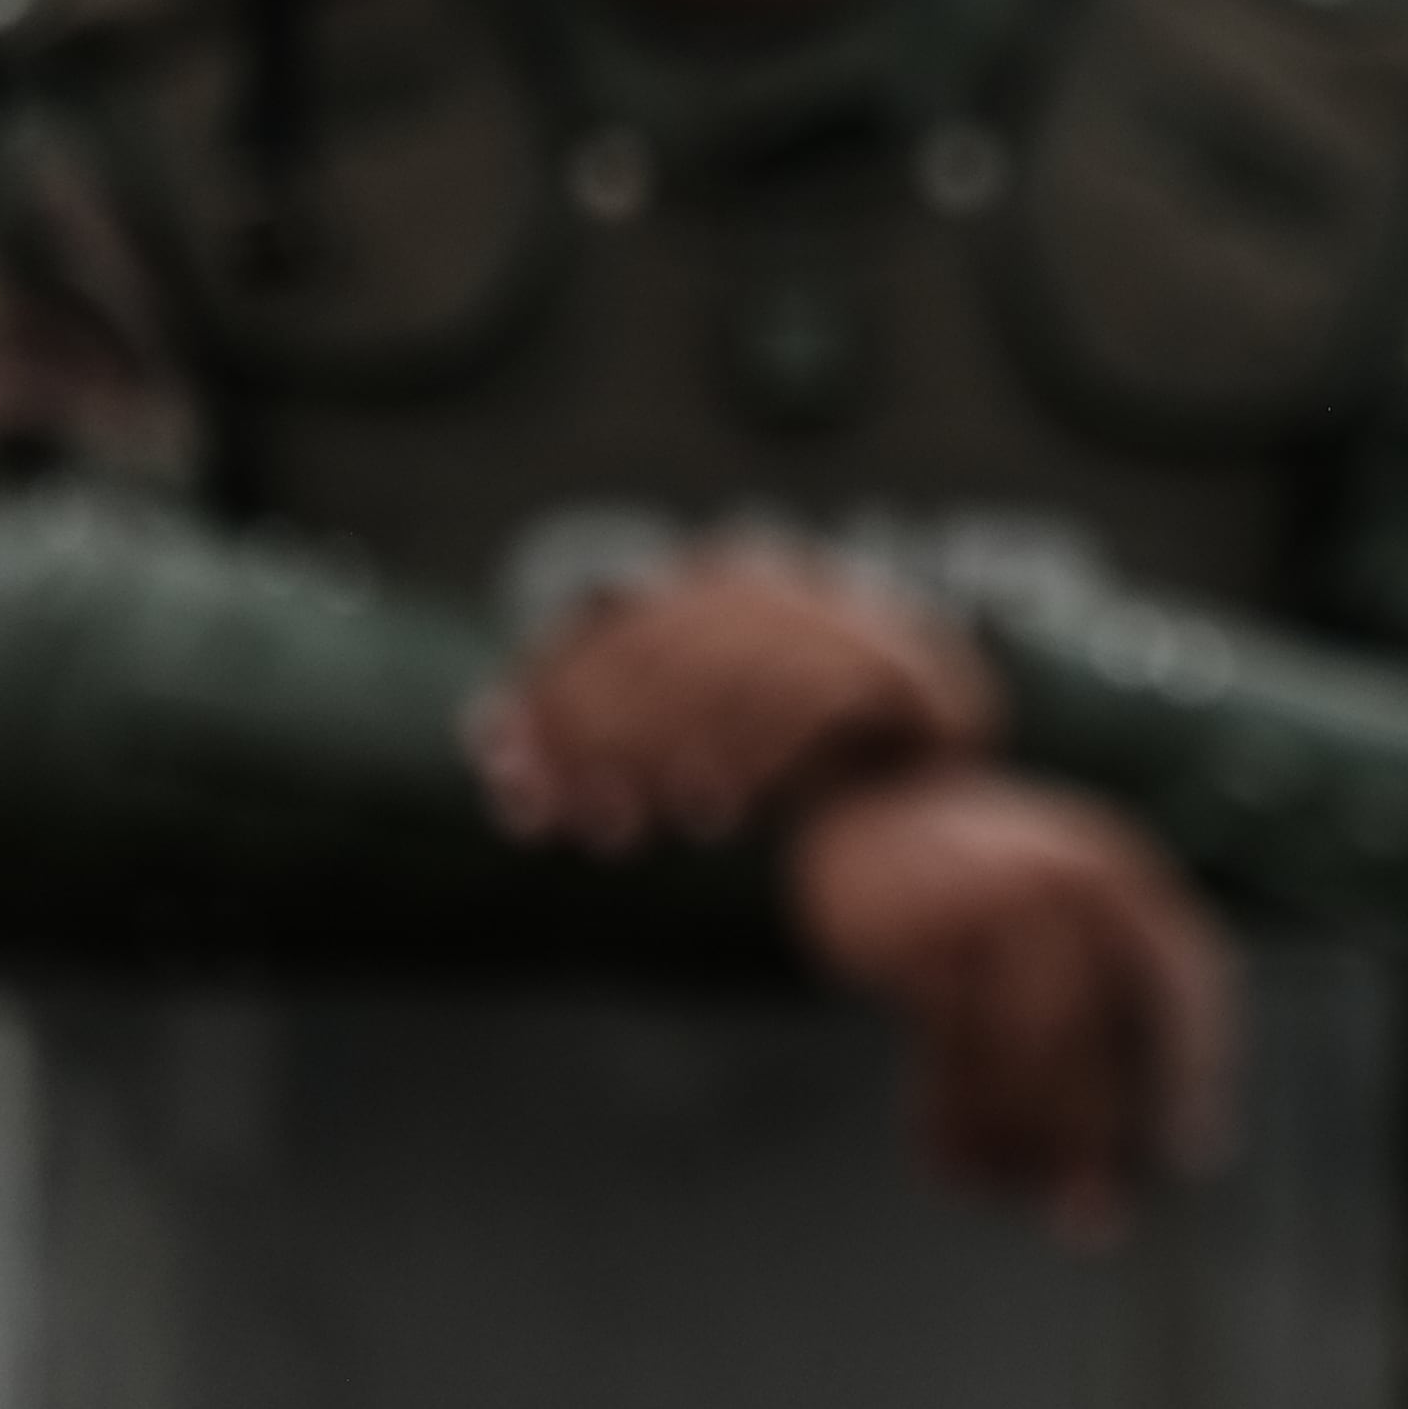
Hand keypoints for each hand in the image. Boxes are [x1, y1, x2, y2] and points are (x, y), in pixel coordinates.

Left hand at [471, 547, 997, 852]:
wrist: (928, 764)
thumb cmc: (784, 754)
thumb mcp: (681, 737)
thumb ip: (603, 724)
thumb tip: (480, 728)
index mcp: (711, 578)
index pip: (606, 626)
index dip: (548, 703)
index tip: (506, 784)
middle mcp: (774, 581)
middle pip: (657, 651)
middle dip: (600, 746)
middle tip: (574, 826)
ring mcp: (838, 618)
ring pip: (725, 674)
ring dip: (670, 761)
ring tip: (640, 830)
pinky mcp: (895, 669)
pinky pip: (805, 705)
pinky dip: (751, 763)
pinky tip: (720, 818)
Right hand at [786, 769, 1237, 1242]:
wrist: (874, 797)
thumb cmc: (982, 874)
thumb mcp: (1067, 891)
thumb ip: (1103, 976)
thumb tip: (1139, 1122)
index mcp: (1124, 872)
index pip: (1189, 979)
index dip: (1195, 1071)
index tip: (1192, 1154)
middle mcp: (1070, 880)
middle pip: (1099, 1033)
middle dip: (1098, 1134)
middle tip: (1092, 1214)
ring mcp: (992, 906)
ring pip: (1022, 1054)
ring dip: (1018, 1141)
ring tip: (1010, 1193)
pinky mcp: (921, 941)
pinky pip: (947, 1056)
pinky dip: (951, 1121)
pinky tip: (953, 1161)